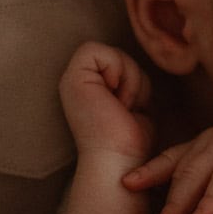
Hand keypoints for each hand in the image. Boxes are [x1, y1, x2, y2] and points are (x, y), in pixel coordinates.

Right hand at [58, 42, 153, 162]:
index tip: (128, 107)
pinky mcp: (73, 78)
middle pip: (119, 55)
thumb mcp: (135, 103)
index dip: (134, 79)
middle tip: (125, 109)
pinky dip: (120, 73)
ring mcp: (72, 78)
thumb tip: (140, 67)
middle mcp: (77, 80)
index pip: (120, 59)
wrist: (118, 161)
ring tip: (121, 108)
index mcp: (89, 86)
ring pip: (114, 53)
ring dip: (130, 82)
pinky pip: (101, 52)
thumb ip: (130, 82)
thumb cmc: (130, 142)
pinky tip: (115, 101)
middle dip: (134, 80)